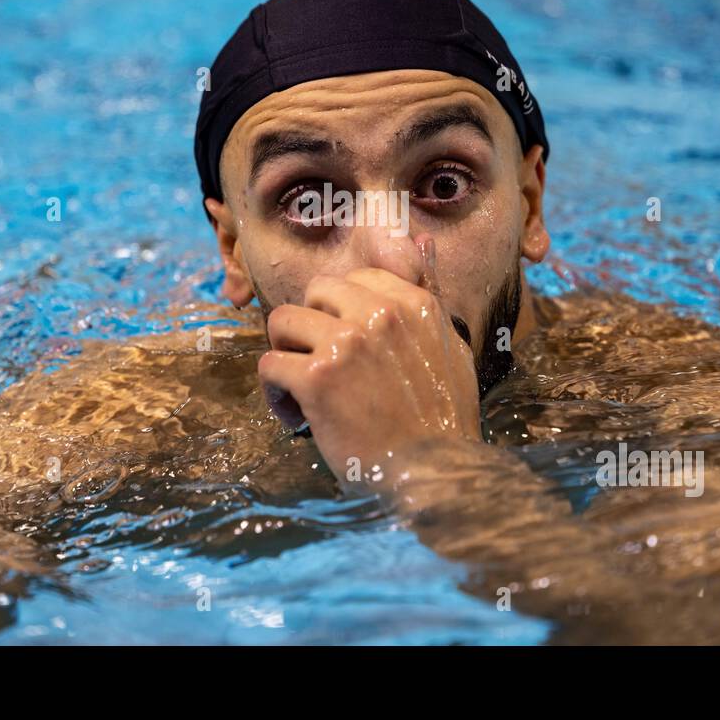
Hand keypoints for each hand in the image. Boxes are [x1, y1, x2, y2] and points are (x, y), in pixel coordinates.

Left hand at [258, 235, 481, 493]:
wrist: (434, 475)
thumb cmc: (442, 421)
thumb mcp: (451, 349)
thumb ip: (430, 295)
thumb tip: (419, 243)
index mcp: (413, 304)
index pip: (354, 279)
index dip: (341, 311)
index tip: (347, 346)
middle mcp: (380, 314)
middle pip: (313, 293)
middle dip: (310, 327)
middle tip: (321, 365)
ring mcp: (346, 344)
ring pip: (282, 322)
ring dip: (287, 356)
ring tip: (304, 391)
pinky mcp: (316, 380)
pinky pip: (269, 366)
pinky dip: (276, 394)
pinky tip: (297, 416)